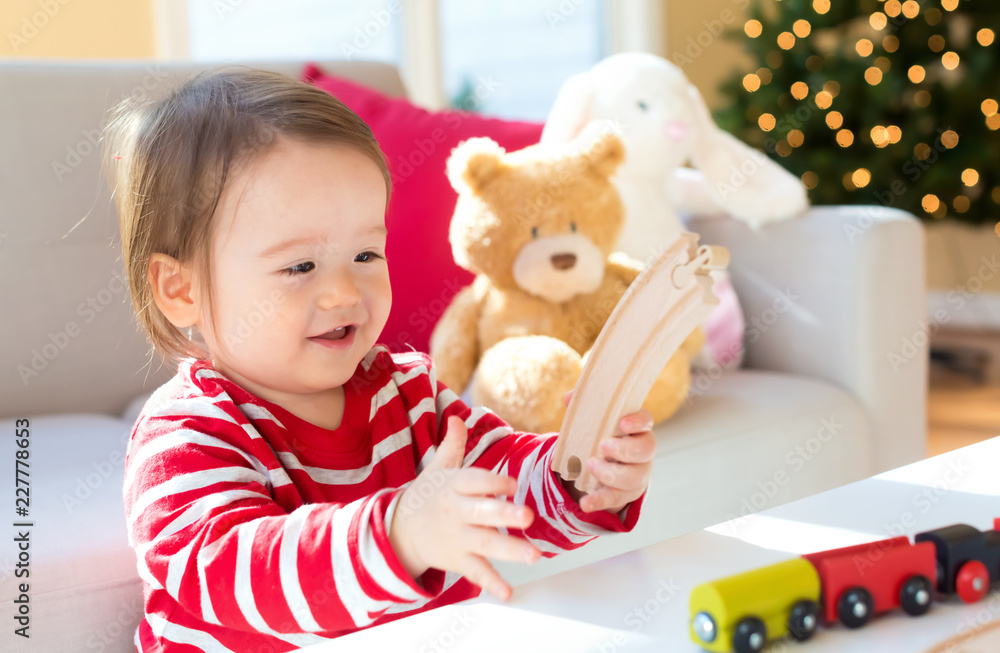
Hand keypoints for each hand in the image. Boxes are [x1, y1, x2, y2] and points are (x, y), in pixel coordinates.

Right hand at [389, 416, 541, 600]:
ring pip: (485, 544)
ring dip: (510, 550)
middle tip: (528, 517)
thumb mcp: (438, 469)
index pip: (474, 481)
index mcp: (455, 487)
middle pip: (482, 513)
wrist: (400, 531)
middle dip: (504, 515)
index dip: (493, 482)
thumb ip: (452, 445)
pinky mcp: (458, 560)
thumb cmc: (428, 495)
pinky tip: (509, 593)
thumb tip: (456, 417)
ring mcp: (458, 538)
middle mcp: (458, 512)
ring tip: (535, 556)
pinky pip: (476, 572)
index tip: (513, 483)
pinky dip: (492, 584)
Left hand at [562, 390, 655, 513]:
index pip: (646, 421)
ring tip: (590, 466)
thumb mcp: (594, 422)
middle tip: (603, 445)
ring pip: (634, 477)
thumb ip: (583, 407)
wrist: (603, 467)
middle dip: (625, 449)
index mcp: (637, 429)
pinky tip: (585, 503)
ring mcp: (636, 474)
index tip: (622, 423)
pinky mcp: (624, 494)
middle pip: (645, 450)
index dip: (638, 422)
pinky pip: (615, 499)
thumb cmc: (601, 437)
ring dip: (611, 473)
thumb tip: (569, 397)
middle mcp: (642, 452)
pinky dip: (599, 501)